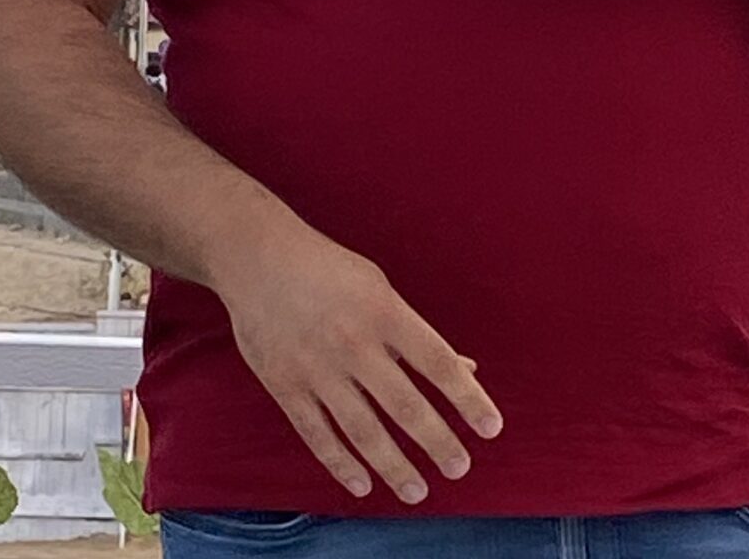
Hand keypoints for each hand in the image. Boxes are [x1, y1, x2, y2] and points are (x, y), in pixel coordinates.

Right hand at [215, 224, 502, 504]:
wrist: (258, 258)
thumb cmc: (329, 270)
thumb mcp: (379, 287)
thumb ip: (414, 334)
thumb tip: (463, 370)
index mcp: (383, 311)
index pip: (437, 362)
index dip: (467, 397)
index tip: (491, 428)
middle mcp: (353, 343)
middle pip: (404, 404)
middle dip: (436, 441)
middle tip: (460, 468)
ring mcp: (317, 368)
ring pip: (363, 429)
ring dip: (394, 465)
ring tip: (418, 490)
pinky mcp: (284, 385)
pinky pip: (317, 435)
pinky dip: (341, 463)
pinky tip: (363, 484)